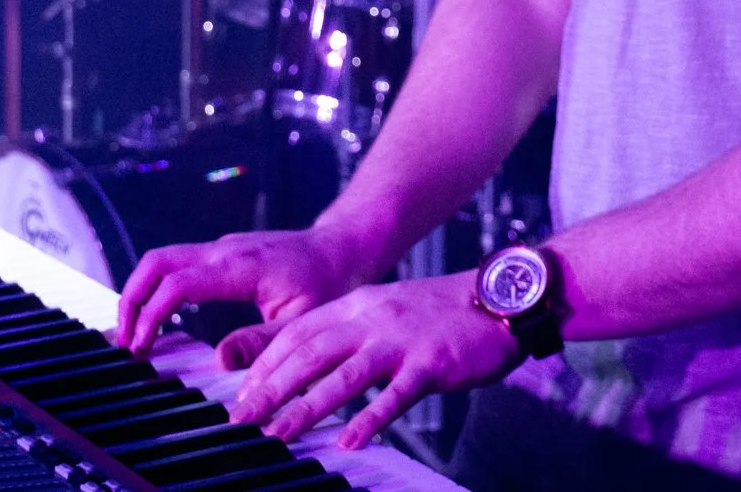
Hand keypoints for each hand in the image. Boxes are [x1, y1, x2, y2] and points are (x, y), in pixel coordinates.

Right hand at [114, 227, 367, 355]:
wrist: (344, 247)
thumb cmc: (330, 282)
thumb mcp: (303, 321)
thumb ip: (263, 343)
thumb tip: (220, 362)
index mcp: (240, 266)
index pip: (178, 283)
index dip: (152, 315)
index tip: (141, 347)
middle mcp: (224, 250)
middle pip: (156, 262)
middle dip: (131, 299)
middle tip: (124, 342)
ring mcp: (221, 248)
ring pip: (162, 259)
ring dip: (140, 293)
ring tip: (134, 335)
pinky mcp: (221, 254)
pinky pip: (177, 264)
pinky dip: (157, 288)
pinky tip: (157, 319)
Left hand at [223, 274, 520, 450]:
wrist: (497, 298)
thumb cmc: (439, 313)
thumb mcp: (385, 309)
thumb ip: (348, 331)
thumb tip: (306, 362)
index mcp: (358, 304)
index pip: (298, 333)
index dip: (266, 363)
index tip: (242, 393)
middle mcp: (373, 318)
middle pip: (310, 354)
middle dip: (271, 389)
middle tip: (242, 418)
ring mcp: (401, 341)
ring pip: (344, 376)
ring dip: (306, 408)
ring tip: (279, 434)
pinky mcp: (431, 364)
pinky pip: (396, 396)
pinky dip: (370, 420)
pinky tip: (350, 442)